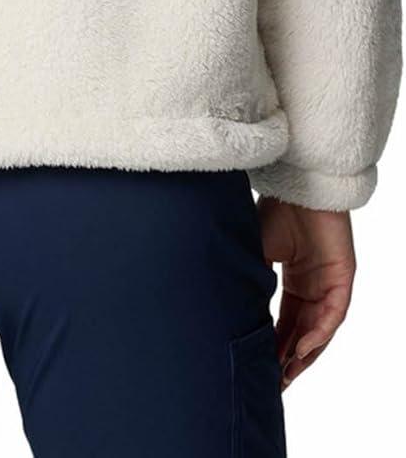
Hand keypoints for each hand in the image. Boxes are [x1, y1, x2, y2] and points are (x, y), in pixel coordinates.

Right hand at [257, 196, 354, 388]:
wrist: (297, 184)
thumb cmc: (274, 211)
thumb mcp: (254, 253)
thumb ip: (249, 282)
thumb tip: (225, 311)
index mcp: (292, 280)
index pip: (284, 323)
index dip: (272, 346)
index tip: (258, 367)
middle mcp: (312, 286)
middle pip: (302, 332)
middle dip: (288, 359)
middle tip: (273, 383)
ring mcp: (329, 284)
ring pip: (319, 331)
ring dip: (304, 355)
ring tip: (286, 376)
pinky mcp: (342, 278)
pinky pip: (333, 315)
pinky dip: (318, 335)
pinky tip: (302, 350)